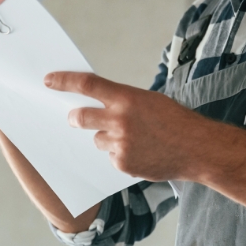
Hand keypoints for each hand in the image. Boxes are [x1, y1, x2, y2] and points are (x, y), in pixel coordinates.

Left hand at [44, 71, 213, 180]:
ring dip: (106, 138)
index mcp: (127, 98)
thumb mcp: (147, 100)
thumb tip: (95, 103)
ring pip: (97, 140)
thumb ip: (120, 101)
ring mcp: (120, 144)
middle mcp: (120, 120)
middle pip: (81, 116)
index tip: (48, 80)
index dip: (64, 81)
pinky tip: (140, 152)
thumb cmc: (174, 120)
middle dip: (75, 117)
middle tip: (73, 117)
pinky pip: (111, 158)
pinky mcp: (123, 164)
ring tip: (132, 138)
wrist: (197, 149)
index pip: (87, 84)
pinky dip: (120, 155)